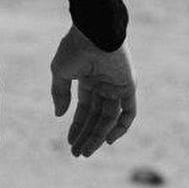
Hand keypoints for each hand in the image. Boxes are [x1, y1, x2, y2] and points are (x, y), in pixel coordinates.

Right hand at [50, 24, 136, 157]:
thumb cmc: (75, 49)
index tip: (70, 143)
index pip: (84, 109)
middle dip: (87, 136)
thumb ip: (60, 94)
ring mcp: (117, 86)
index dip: (77, 126)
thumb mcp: (60, 72)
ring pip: (109, 118)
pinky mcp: (129, 86)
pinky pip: (128, 111)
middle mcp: (103, 85)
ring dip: (99, 136)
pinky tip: (109, 140)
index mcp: (87, 80)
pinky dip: (121, 127)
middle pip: (96, 117)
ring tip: (87, 151)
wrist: (94, 33)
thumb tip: (59, 115)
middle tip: (78, 154)